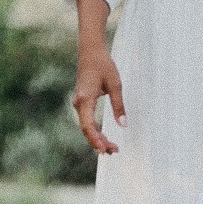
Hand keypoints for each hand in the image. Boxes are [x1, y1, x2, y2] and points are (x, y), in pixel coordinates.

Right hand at [73, 0, 124, 156]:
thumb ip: (119, 105)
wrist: (91, 52)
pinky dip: (95, 130)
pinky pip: (87, 120)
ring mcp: (79, 103)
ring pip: (86, 126)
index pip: (88, 126)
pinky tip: (104, 137)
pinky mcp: (82, 102)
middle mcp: (79, 103)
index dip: (95, 140)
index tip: (105, 150)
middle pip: (87, 129)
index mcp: (85, 99)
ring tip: (111, 148)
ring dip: (98, 137)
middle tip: (114, 151)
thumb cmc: (104, 66)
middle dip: (99, 142)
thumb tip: (123, 124)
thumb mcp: (116, 85)